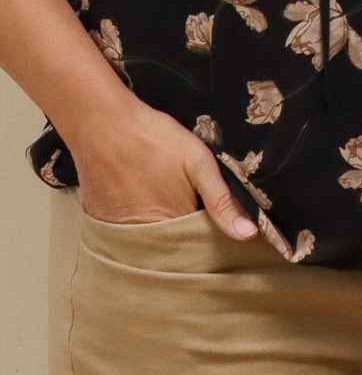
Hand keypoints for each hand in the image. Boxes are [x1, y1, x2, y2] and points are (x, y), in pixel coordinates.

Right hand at [71, 101, 256, 240]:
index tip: (219, 230)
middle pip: (171, 250)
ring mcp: (116, 232)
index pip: (196, 249)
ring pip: (148, 244)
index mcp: (169, 226)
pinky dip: (138, 226)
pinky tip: (144, 203)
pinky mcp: (100, 222)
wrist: (102, 124)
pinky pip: (126, 235)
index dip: (210, 240)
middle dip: (186, 240)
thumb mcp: (199, 165)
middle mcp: (140, 238)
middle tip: (193, 213)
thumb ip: (222, 202)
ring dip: (162, 234)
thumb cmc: (154, 140)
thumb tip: (248, 235)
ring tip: (166, 204)